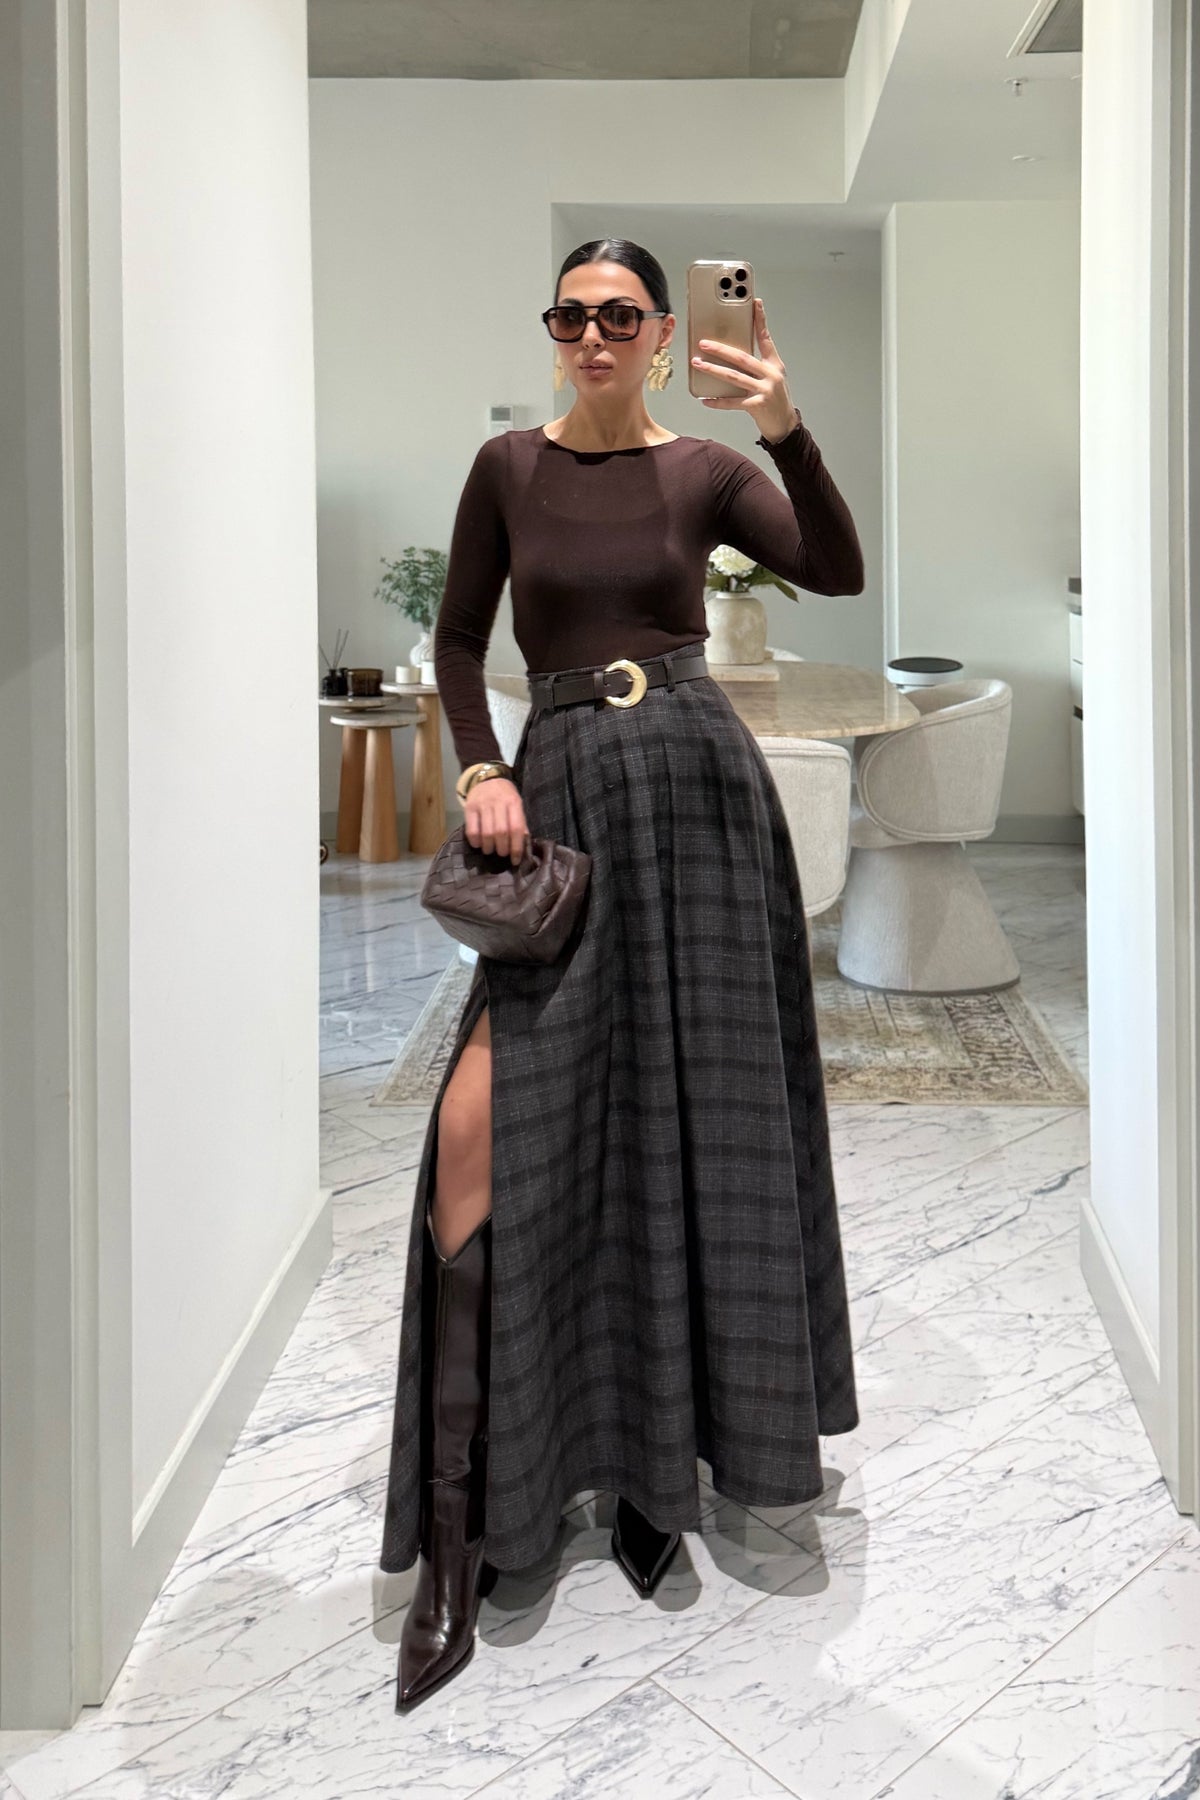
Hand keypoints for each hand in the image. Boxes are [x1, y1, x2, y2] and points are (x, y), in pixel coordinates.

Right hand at [464, 776, 528, 864]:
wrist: (487, 777)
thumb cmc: (505, 795)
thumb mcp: (516, 804)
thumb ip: (520, 822)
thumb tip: (523, 844)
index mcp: (513, 802)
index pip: (516, 828)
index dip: (516, 847)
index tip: (515, 860)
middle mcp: (498, 802)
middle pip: (501, 832)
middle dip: (502, 849)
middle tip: (502, 854)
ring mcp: (482, 804)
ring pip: (486, 833)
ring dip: (489, 847)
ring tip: (490, 850)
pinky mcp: (469, 807)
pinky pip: (471, 830)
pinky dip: (476, 841)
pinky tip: (479, 844)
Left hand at [690, 297, 797, 441]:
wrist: (785, 426)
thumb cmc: (776, 400)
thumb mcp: (772, 378)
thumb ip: (758, 366)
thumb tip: (732, 355)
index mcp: (774, 365)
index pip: (766, 338)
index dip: (760, 320)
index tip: (754, 303)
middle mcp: (770, 375)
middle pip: (742, 358)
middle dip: (721, 349)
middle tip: (703, 343)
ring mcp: (764, 390)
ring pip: (733, 377)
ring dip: (713, 370)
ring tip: (698, 364)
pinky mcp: (756, 406)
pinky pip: (732, 402)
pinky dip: (717, 401)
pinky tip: (705, 399)